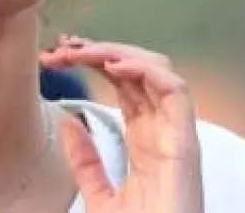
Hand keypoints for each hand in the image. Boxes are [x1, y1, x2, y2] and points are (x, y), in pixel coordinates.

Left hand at [41, 37, 203, 212]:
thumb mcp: (99, 197)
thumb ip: (85, 162)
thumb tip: (69, 123)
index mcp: (144, 141)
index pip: (124, 85)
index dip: (95, 62)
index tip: (59, 55)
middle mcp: (163, 132)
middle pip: (139, 72)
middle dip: (101, 50)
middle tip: (64, 47)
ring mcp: (176, 136)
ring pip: (158, 72)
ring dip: (119, 53)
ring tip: (83, 50)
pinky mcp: (185, 145)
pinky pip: (176, 92)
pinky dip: (147, 70)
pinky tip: (114, 65)